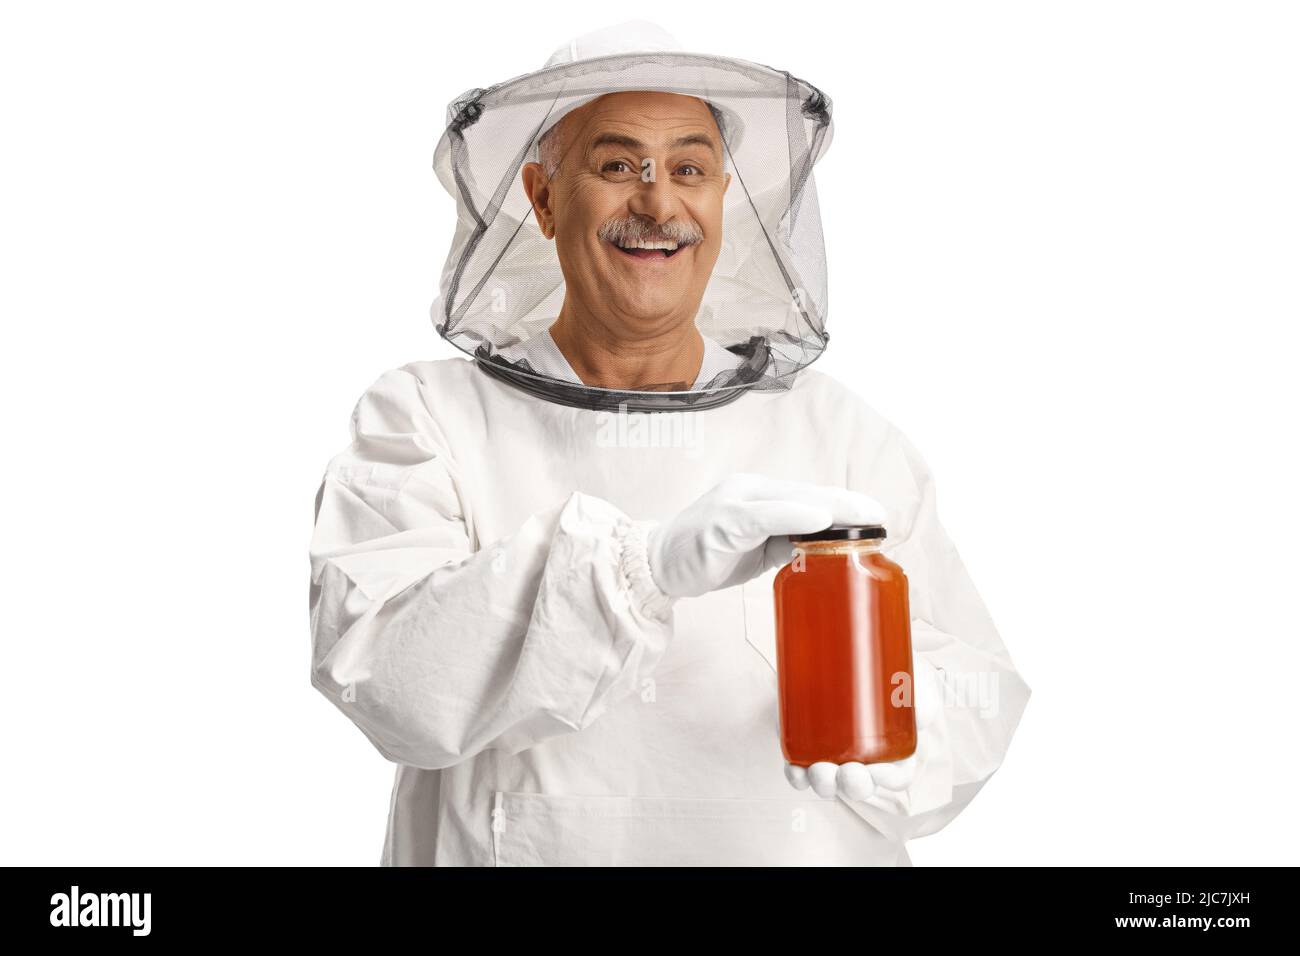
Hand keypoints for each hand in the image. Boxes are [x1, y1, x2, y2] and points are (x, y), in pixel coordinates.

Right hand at [646, 473, 884, 598]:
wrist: (655, 564)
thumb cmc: (706, 556)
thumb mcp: (755, 550)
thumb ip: (785, 542)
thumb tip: (822, 548)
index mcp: (760, 496)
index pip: (811, 497)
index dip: (845, 505)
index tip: (877, 515)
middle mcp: (749, 490)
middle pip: (808, 493)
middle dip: (847, 504)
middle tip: (881, 515)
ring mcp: (735, 503)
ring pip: (792, 500)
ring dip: (831, 507)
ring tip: (864, 515)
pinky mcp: (722, 521)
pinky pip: (763, 516)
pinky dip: (793, 516)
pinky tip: (818, 519)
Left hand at [784, 655, 943, 802]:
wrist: (852, 645)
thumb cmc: (891, 670)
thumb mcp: (914, 677)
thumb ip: (922, 696)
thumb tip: (923, 717)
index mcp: (895, 748)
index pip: (896, 775)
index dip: (887, 779)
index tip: (877, 770)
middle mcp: (863, 758)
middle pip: (859, 785)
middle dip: (853, 786)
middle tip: (848, 771)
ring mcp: (833, 754)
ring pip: (828, 783)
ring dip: (823, 783)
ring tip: (818, 770)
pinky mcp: (806, 743)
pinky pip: (799, 770)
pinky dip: (795, 774)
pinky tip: (794, 768)